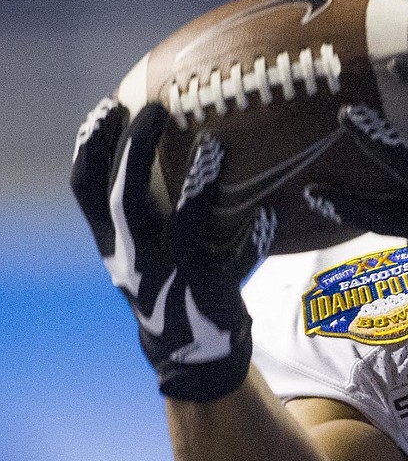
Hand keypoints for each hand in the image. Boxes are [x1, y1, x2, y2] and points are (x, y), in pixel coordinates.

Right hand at [70, 97, 275, 400]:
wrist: (189, 353)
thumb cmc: (166, 285)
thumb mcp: (136, 252)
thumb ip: (136, 210)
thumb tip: (148, 145)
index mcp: (112, 243)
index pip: (86, 189)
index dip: (90, 148)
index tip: (107, 108)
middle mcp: (136, 256)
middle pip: (126, 197)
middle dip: (136, 151)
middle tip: (155, 109)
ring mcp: (174, 273)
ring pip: (182, 225)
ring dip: (197, 186)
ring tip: (214, 147)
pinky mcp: (211, 289)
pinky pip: (236, 260)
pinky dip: (251, 240)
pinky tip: (267, 216)